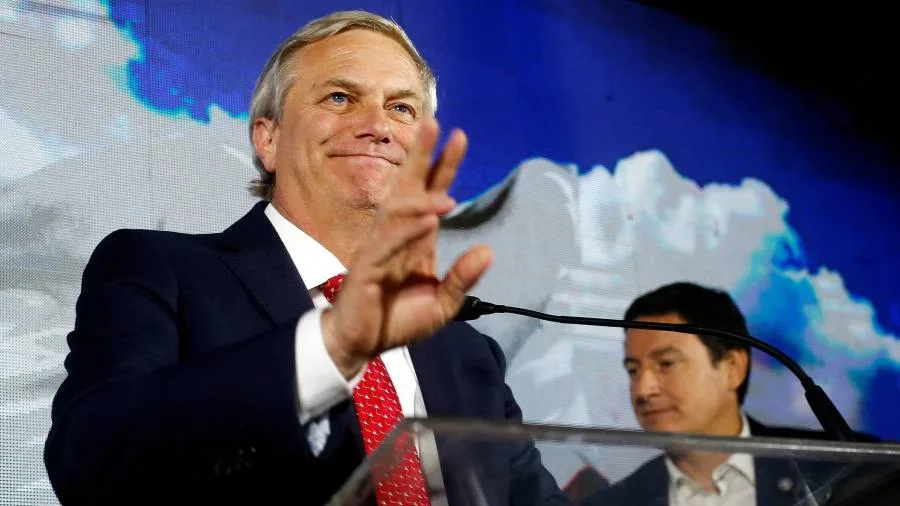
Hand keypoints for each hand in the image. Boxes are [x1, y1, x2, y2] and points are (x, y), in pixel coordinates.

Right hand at [322, 118, 493, 377]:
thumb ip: (463, 278)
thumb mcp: (443, 304)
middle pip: (409, 188)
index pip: (430, 194)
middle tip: (436, 124)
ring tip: (440, 173)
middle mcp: (397, 236)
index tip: (459, 137)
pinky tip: (429, 218)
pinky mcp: (367, 268)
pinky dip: (409, 231)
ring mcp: (380, 249)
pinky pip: (389, 244)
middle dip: (422, 157)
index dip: (443, 166)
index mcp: (415, 239)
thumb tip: (488, 250)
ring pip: (398, 211)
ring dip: (420, 193)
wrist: (361, 344)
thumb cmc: (397, 320)